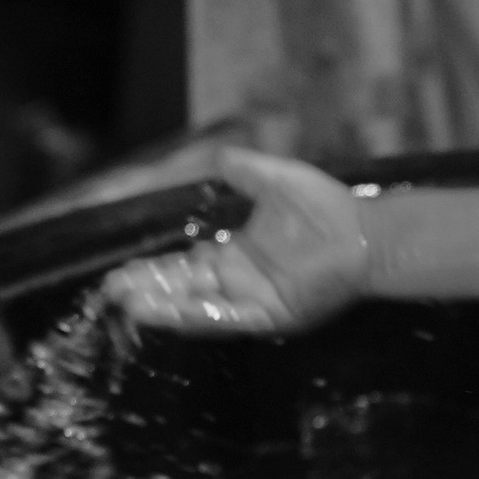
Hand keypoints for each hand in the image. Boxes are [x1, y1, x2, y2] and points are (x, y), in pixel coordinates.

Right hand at [103, 147, 370, 337]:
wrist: (367, 234)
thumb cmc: (329, 208)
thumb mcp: (275, 179)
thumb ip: (244, 171)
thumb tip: (218, 159)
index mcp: (236, 254)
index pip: (183, 266)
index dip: (153, 271)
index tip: (120, 273)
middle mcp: (240, 281)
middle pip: (183, 290)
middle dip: (148, 291)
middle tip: (111, 293)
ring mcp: (254, 301)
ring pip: (198, 308)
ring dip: (164, 308)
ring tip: (129, 306)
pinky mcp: (271, 317)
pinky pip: (226, 320)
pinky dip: (196, 317)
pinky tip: (168, 315)